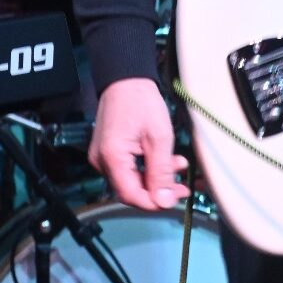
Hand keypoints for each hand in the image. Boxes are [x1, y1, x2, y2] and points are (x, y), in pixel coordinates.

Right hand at [89, 77, 189, 209]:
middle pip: (131, 190)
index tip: (173, 199)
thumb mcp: (159, 138)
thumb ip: (161, 172)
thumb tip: (163, 200)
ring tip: (178, 166)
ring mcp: (104, 157)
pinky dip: (147, 168)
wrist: (126, 80)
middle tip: (181, 187)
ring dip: (156, 178)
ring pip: (132, 180)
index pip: (130, 195)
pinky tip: (165, 161)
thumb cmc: (140, 101)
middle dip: (158, 190)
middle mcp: (102, 161)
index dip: (153, 202)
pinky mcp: (109, 153)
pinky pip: (129, 169)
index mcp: (111, 157)